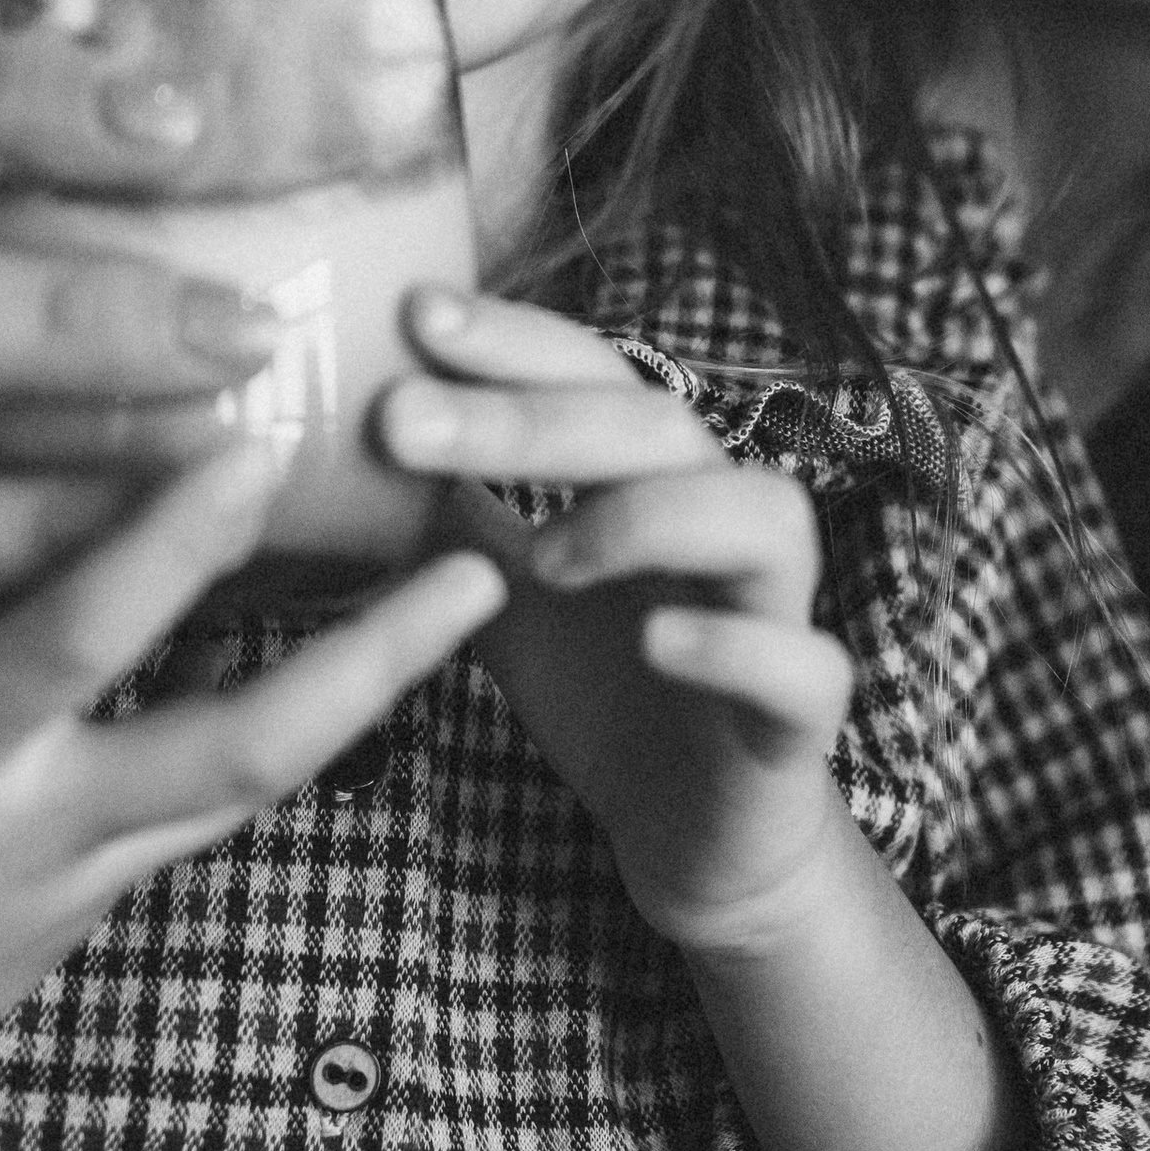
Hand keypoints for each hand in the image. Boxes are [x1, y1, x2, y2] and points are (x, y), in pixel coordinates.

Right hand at [0, 466, 504, 1150]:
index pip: (73, 643)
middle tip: (492, 566)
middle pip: (249, 746)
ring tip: (466, 595)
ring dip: (369, 691)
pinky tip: (341, 654)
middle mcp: (42, 829)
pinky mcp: (90, 902)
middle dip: (378, 660)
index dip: (166, 548)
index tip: (256, 447)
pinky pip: (208, 802)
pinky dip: (289, 729)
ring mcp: (82, 876)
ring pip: (257, 781)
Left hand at [378, 289, 855, 953]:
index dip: (514, 342)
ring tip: (544, 554)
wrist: (692, 835)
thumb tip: (344, 442)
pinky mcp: (801, 715)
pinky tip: (660, 641)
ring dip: (649, 516)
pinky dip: (736, 645)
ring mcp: (777, 612)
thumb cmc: (605, 693)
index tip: (413, 315)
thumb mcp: (500, 597)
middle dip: (532, 418)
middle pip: (659, 429)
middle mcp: (727, 522)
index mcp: (655, 480)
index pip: (596, 374)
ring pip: (764, 514)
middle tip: (403, 422)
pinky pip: (805, 665)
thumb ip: (446, 521)